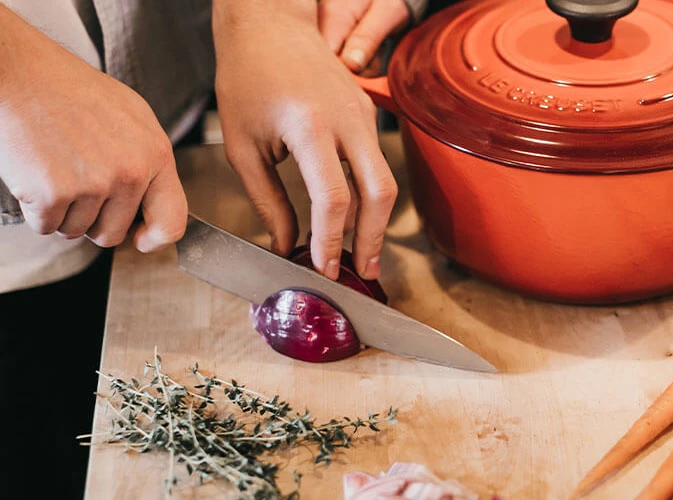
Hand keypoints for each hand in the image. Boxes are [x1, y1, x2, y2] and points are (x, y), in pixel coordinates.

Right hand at [0, 6, 186, 251]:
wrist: (21, 73)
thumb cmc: (71, 91)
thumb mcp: (132, 118)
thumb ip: (148, 161)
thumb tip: (153, 206)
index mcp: (156, 154)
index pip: (172, 222)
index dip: (154, 239)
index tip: (140, 239)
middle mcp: (131, 173)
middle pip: (114, 233)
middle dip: (94, 219)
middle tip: (77, 183)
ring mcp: (93, 185)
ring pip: (77, 230)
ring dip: (63, 211)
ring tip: (57, 169)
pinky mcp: (53, 194)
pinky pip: (46, 226)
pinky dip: (37, 210)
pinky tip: (36, 175)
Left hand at [212, 1, 397, 280]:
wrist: (269, 24)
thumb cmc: (247, 77)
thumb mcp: (243, 145)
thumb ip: (267, 200)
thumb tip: (285, 244)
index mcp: (309, 126)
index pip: (333, 198)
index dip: (332, 240)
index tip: (324, 266)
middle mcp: (346, 119)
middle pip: (380, 192)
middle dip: (374, 239)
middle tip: (364, 271)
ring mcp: (363, 114)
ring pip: (385, 179)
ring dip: (375, 221)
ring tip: (361, 254)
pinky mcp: (368, 113)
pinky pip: (376, 162)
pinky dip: (368, 195)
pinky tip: (353, 217)